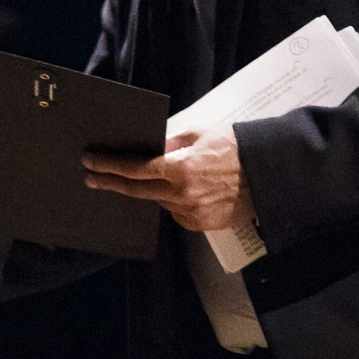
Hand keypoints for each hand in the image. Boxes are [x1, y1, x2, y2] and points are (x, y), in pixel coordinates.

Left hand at [83, 124, 254, 233]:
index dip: (109, 166)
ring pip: (159, 202)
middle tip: (93, 178)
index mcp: (181, 167)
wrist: (267, 174)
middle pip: (137, 190)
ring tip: (165, 177)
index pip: (135, 168)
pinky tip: (188, 190)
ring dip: (153, 190)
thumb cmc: (234, 148)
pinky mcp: (202, 224)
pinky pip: (177, 213)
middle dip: (112, 183)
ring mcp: (192, 212)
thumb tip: (148, 148)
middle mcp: (183, 193)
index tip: (91, 162)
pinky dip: (174, 202)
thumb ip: (170, 142)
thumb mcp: (199, 134)